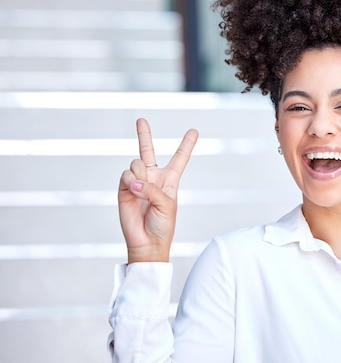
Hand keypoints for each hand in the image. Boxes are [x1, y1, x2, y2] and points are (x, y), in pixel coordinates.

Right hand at [118, 118, 198, 262]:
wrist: (146, 242)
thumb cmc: (163, 225)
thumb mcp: (167, 205)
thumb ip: (152, 189)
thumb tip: (134, 182)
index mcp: (170, 180)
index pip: (179, 158)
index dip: (186, 144)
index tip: (194, 130)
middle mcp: (153, 178)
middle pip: (148, 151)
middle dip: (144, 135)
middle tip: (141, 120)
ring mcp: (137, 182)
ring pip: (136, 163)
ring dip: (140, 175)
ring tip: (142, 190)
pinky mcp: (123, 189)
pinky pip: (126, 175)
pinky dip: (131, 182)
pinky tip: (134, 191)